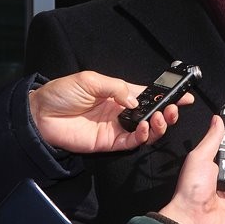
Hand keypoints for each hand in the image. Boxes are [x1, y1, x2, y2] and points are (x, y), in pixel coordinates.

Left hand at [28, 71, 193, 151]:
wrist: (40, 115)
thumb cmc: (63, 93)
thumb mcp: (91, 80)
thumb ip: (117, 88)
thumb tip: (137, 101)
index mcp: (120, 94)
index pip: (150, 95)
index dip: (167, 96)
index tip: (185, 95)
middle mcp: (122, 111)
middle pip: (153, 114)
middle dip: (168, 111)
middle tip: (176, 108)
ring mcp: (117, 128)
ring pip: (147, 130)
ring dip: (159, 124)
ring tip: (163, 118)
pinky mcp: (109, 142)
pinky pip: (132, 142)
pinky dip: (142, 137)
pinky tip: (145, 127)